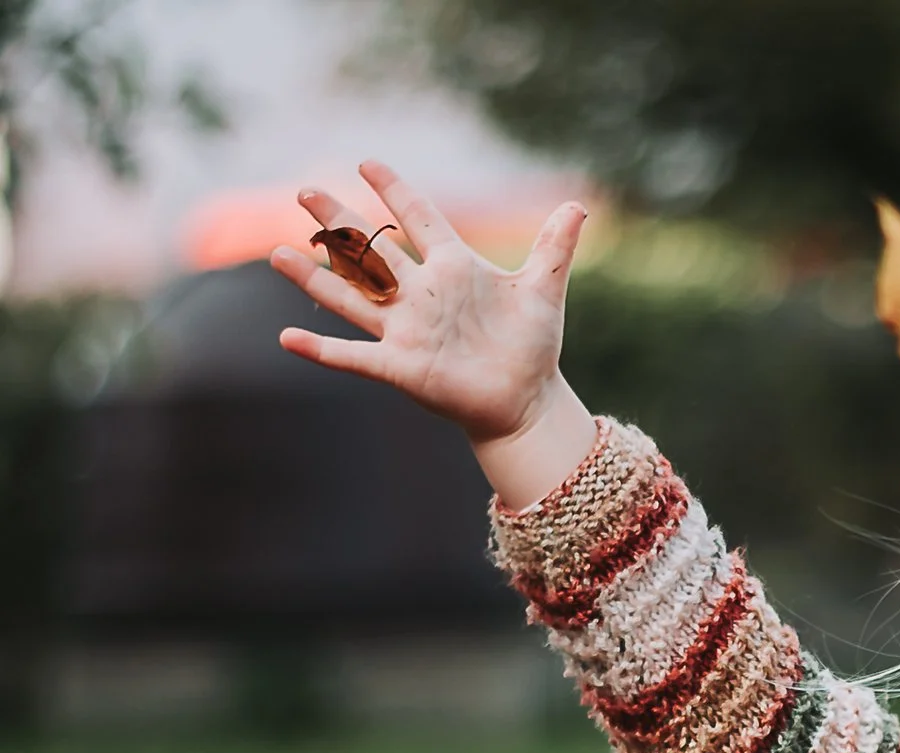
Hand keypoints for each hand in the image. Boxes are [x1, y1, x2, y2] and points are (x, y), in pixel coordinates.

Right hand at [271, 159, 596, 506]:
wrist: (526, 400)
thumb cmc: (530, 344)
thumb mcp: (543, 292)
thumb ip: (555, 248)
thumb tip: (579, 205)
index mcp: (453, 268)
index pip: (419, 219)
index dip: (396, 191)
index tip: (368, 163)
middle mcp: (421, 294)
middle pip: (372, 251)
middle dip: (340, 222)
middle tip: (305, 190)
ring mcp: (406, 330)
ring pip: (352, 297)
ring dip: (314, 279)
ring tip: (276, 254)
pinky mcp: (402, 367)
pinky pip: (354, 356)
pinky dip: (322, 350)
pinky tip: (287, 337)